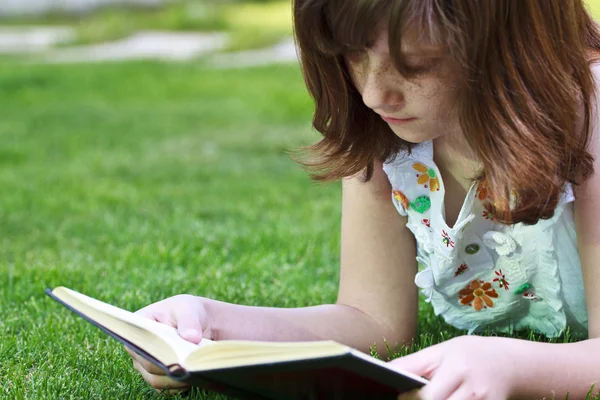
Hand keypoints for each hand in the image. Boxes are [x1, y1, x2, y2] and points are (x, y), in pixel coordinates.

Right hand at [126, 294, 212, 392]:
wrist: (200, 322)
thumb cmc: (188, 311)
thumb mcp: (189, 308)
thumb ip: (189, 321)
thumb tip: (191, 337)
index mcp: (138, 326)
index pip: (137, 342)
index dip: (151, 350)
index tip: (169, 354)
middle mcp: (138, 348)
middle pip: (147, 364)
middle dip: (168, 366)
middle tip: (187, 365)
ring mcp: (146, 363)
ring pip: (155, 379)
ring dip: (174, 379)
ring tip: (192, 372)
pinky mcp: (159, 375)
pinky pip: (164, 387)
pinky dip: (177, 386)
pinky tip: (191, 379)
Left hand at [390, 335, 520, 399]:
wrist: (509, 365)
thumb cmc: (469, 355)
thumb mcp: (441, 351)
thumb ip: (414, 363)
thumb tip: (386, 370)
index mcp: (457, 369)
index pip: (427, 396)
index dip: (410, 399)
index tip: (403, 396)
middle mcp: (473, 391)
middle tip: (415, 398)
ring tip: (434, 396)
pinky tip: (447, 399)